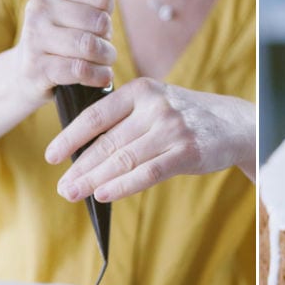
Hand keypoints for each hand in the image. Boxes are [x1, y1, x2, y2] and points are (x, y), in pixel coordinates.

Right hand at [13, 0, 121, 106]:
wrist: (28, 72)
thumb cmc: (60, 37)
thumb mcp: (78, 10)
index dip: (107, 13)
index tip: (100, 24)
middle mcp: (39, 7)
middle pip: (98, 23)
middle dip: (108, 39)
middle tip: (103, 47)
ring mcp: (35, 38)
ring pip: (89, 46)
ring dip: (106, 59)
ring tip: (104, 62)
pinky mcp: (38, 68)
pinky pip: (80, 70)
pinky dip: (98, 76)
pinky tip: (101, 76)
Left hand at [46, 77, 255, 201]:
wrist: (233, 124)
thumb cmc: (186, 118)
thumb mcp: (155, 105)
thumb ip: (125, 119)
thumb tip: (85, 150)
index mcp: (140, 90)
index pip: (96, 115)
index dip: (70, 137)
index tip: (52, 156)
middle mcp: (154, 106)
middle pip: (107, 142)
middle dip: (80, 167)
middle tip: (62, 187)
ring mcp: (171, 129)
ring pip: (123, 159)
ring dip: (95, 180)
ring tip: (74, 194)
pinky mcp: (186, 153)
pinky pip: (147, 173)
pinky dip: (122, 186)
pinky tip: (104, 194)